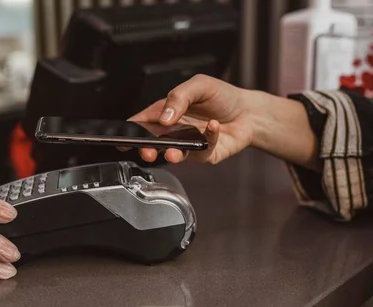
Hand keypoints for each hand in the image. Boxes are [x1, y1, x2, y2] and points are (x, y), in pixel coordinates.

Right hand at [128, 74, 258, 163]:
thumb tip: (165, 116)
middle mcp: (174, 131)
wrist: (249, 112)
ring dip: (172, 155)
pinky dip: (207, 139)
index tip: (123, 139)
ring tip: (175, 152)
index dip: (130, 132)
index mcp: (166, 113)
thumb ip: (179, 97)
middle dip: (147, 149)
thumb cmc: (222, 96)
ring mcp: (188, 145)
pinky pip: (201, 151)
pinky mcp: (204, 155)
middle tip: (148, 150)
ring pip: (174, 155)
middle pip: (153, 143)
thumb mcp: (199, 85)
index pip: (142, 123)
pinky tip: (213, 126)